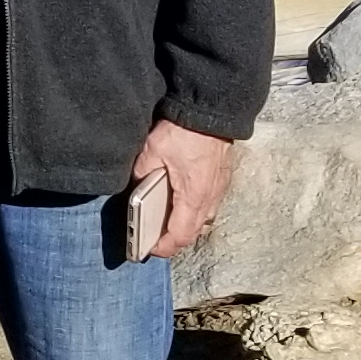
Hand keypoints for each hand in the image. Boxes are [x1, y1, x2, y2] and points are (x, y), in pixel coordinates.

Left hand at [129, 121, 237, 261]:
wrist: (211, 110)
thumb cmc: (184, 131)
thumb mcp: (152, 151)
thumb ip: (142, 173)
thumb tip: (138, 186)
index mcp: (193, 196)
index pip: (179, 236)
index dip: (163, 247)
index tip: (149, 249)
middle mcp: (210, 197)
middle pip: (193, 231)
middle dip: (174, 239)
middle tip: (155, 238)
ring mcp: (219, 188)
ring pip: (203, 219)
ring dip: (186, 224)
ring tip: (167, 221)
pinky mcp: (222, 178)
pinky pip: (209, 203)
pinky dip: (194, 209)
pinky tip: (182, 200)